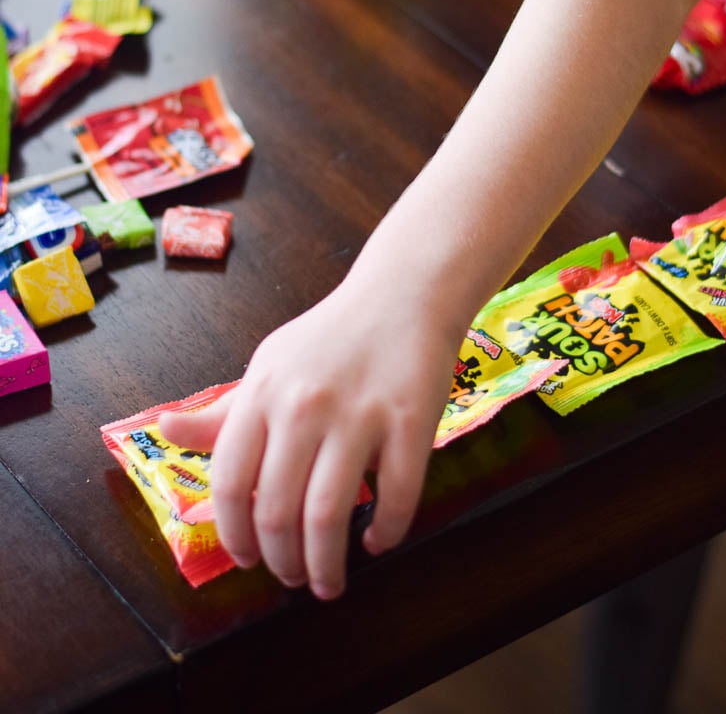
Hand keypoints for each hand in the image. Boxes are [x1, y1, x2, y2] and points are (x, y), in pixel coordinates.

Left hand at [159, 275, 460, 598]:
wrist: (402, 295)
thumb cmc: (330, 338)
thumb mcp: (269, 365)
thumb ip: (223, 411)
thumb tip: (163, 430)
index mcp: (263, 393)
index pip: (229, 482)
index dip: (234, 535)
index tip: (247, 560)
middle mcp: (303, 406)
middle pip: (277, 511)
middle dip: (281, 563)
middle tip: (293, 579)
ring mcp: (359, 415)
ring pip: (329, 515)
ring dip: (326, 566)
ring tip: (328, 582)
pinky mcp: (410, 421)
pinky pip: (397, 498)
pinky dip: (386, 534)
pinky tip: (377, 541)